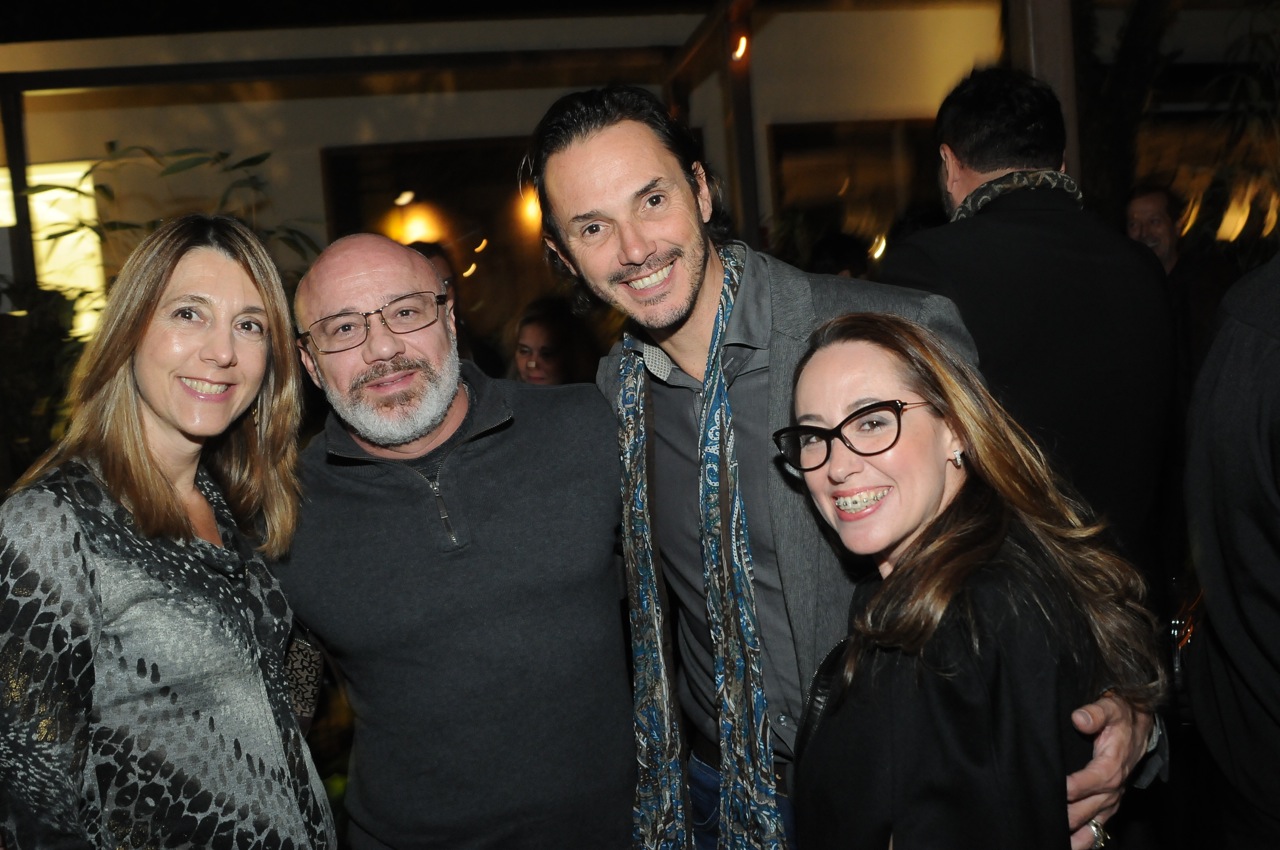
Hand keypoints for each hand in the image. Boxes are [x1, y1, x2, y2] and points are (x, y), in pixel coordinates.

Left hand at [1065, 693, 1153, 848]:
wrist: (1138, 727)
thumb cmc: (1120, 718)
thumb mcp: (1110, 708)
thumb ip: (1095, 713)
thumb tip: (1079, 718)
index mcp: (1111, 767)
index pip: (1091, 781)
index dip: (1075, 787)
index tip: (1057, 791)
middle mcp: (1112, 789)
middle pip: (1088, 808)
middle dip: (1068, 817)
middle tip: (1044, 820)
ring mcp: (1111, 800)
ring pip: (1094, 825)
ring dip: (1076, 836)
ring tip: (1056, 843)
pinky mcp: (1108, 805)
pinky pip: (1098, 828)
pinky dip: (1086, 840)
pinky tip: (1068, 845)